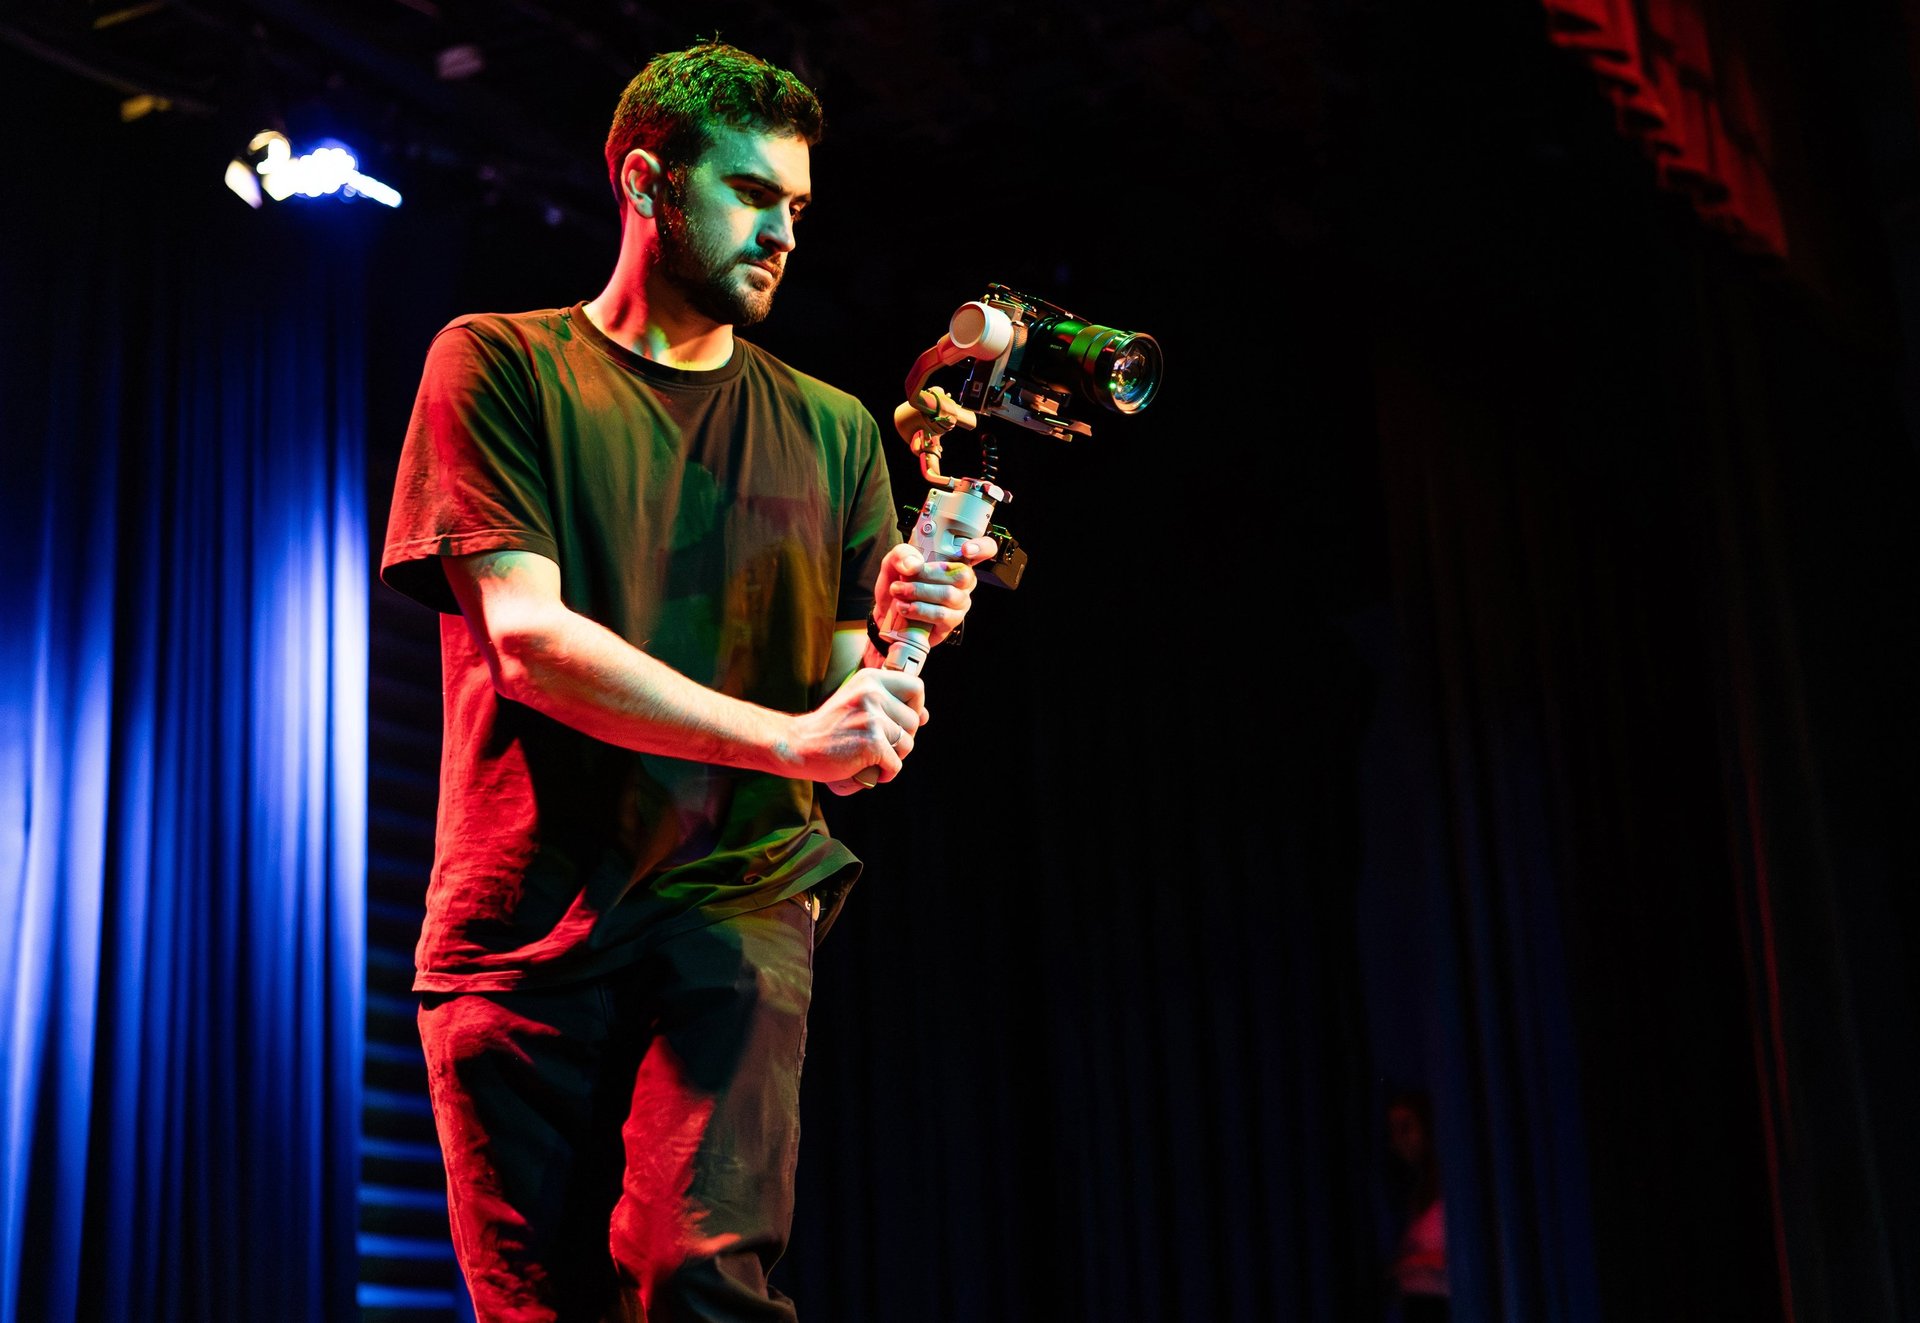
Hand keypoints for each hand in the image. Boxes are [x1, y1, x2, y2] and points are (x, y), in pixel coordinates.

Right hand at [782, 667, 927, 794]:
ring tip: (867, 754)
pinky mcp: (872, 742)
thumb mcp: (859, 704)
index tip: (898, 721)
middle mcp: (873, 692)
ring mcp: (872, 717)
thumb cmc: (830, 728)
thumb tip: (925, 716)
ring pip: (907, 744)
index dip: (915, 707)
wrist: (797, 745)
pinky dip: (884, 773)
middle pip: (914, 721)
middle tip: (873, 742)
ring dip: (892, 757)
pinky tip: (865, 768)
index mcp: (871, 679)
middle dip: (901, 738)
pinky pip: (896, 765)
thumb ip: (891, 705)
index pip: (917, 687)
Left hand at [872, 536, 999, 648]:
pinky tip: (905, 608)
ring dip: (919, 593)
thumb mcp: (893, 563)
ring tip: (899, 592)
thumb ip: (901, 554)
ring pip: (949, 595)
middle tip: (905, 577)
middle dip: (929, 574)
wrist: (886, 615)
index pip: (984, 550)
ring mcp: (959, 603)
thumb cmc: (898, 585)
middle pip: (962, 574)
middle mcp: (962, 581)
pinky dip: (920, 610)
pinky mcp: (951, 623)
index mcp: (955, 560)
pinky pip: (942, 615)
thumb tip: (914, 563)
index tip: (965, 550)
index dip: (982, 547)